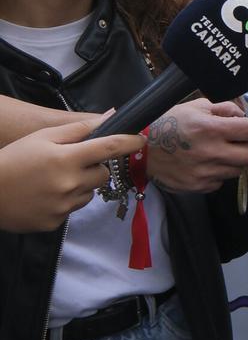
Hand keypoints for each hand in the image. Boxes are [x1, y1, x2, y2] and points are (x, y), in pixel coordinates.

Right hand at [0, 117, 145, 231]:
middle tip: (71, 163)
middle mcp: (69, 184)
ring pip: (90, 193)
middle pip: (102, 173)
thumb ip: (79, 129)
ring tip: (53, 180)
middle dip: (94, 167)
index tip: (141, 140)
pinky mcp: (55, 223)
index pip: (109, 148)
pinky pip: (73, 208)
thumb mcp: (42, 138)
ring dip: (80, 185)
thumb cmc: (13, 159)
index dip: (129, 143)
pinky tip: (45, 195)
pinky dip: (65, 201)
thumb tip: (111, 116)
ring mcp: (62, 206)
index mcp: (66, 159)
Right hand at [145, 99, 247, 192]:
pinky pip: (221, 180)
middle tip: (238, 139)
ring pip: (238, 168)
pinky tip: (205, 162)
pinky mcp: (199, 187)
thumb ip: (224, 109)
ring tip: (217, 150)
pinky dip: (220, 171)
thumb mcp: (195, 107)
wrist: (138, 151)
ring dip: (234, 159)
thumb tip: (244, 115)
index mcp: (211, 129)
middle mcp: (211, 152)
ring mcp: (205, 173)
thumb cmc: (167, 124)